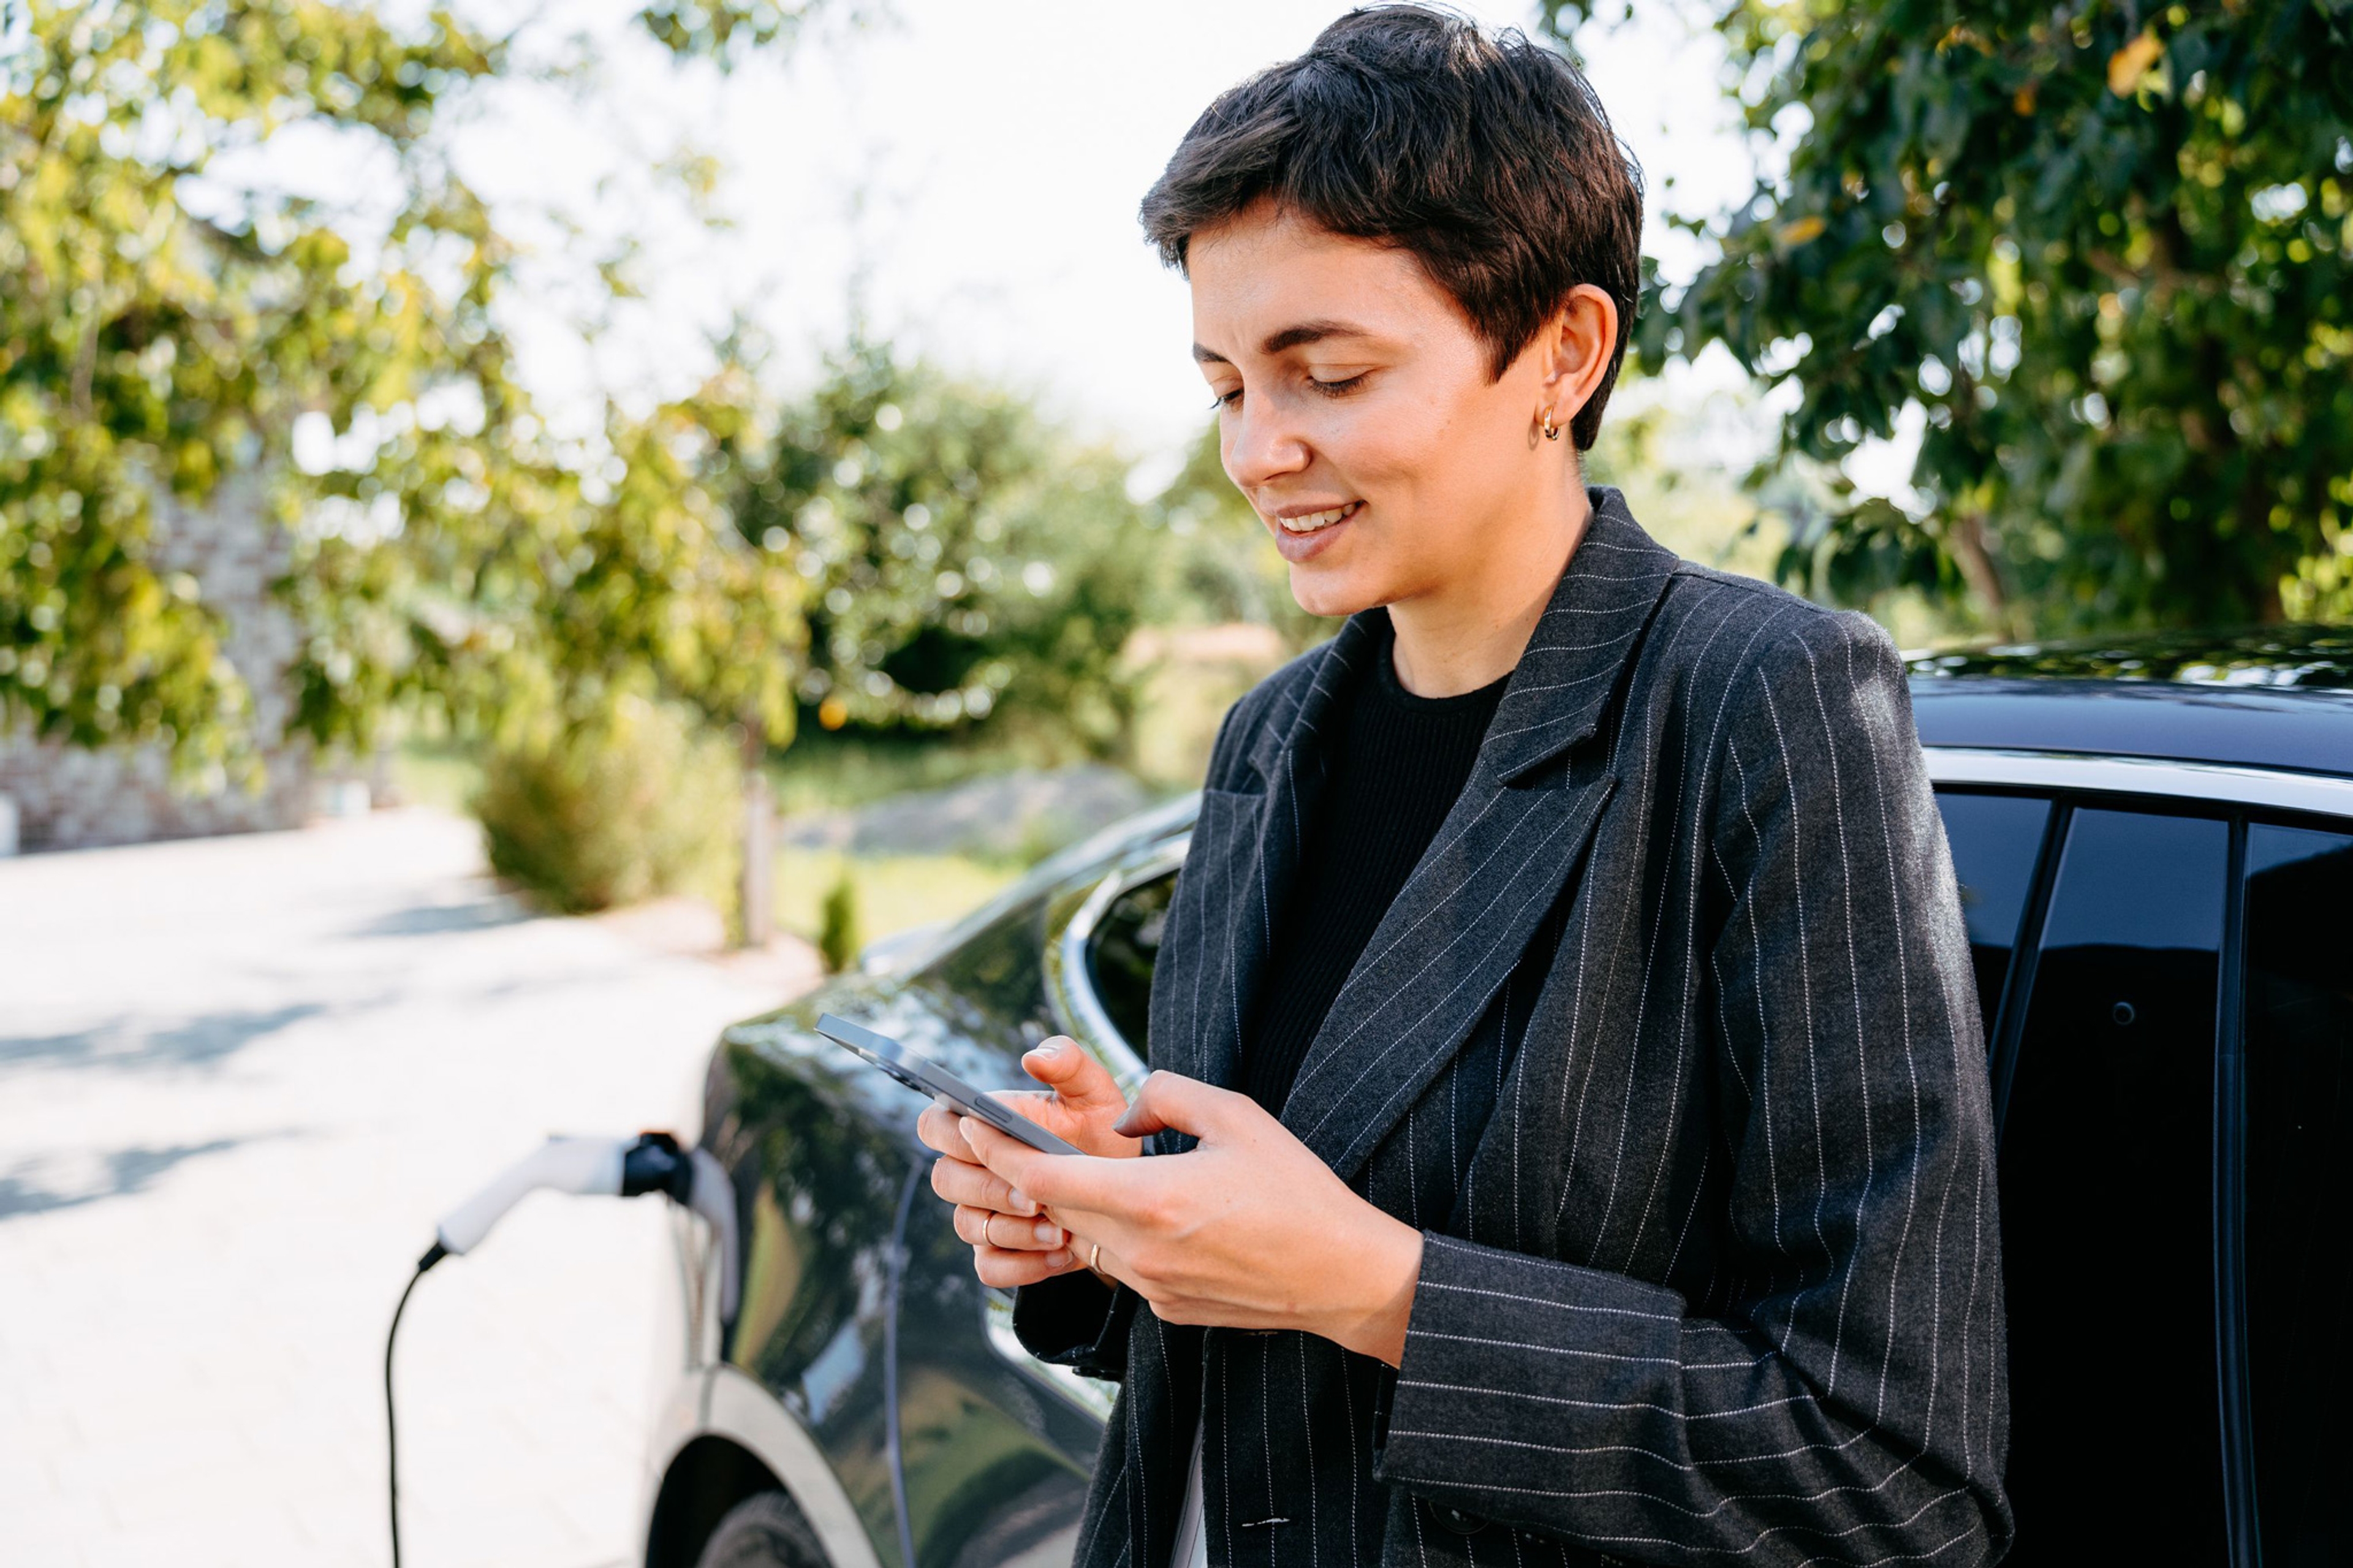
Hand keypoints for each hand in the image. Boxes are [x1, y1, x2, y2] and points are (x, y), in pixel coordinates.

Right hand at [918, 1035, 1138, 1288]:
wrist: (1127, 1192)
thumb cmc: (1100, 1133)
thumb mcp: (1094, 1093)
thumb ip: (1068, 1062)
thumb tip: (1033, 1058)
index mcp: (983, 1126)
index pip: (933, 1124)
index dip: (950, 1134)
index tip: (986, 1138)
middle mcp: (973, 1170)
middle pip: (944, 1180)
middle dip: (989, 1189)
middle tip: (1035, 1197)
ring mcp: (982, 1213)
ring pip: (968, 1227)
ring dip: (1012, 1230)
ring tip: (1060, 1229)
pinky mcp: (998, 1252)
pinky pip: (989, 1267)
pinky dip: (1023, 1264)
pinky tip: (1060, 1255)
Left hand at [954, 1071, 1425, 1365]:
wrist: (1344, 1276)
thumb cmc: (1297, 1191)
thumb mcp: (1236, 1116)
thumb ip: (1167, 1096)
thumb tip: (1127, 1111)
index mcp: (1151, 1198)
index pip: (1043, 1178)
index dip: (998, 1150)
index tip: (972, 1124)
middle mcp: (1141, 1250)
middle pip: (1056, 1210)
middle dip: (1030, 1175)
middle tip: (1012, 1139)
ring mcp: (1152, 1287)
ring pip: (1089, 1239)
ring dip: (1079, 1206)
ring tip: (1091, 1172)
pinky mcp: (1168, 1309)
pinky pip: (1125, 1264)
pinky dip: (1121, 1236)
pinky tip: (1157, 1215)